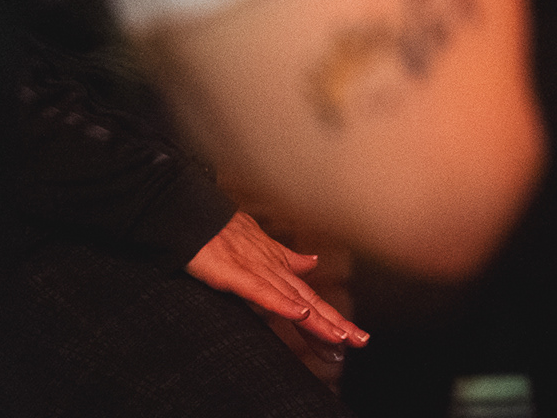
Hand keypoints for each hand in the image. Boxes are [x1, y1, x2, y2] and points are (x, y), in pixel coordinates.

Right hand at [186, 212, 368, 357]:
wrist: (195, 215)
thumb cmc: (224, 231)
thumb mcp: (261, 246)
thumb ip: (288, 259)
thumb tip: (313, 262)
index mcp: (279, 269)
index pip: (310, 299)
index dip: (329, 319)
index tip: (349, 338)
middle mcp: (274, 271)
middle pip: (310, 302)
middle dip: (336, 324)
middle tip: (361, 342)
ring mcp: (257, 271)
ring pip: (294, 300)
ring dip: (318, 320)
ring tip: (341, 338)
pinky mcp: (235, 274)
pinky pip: (261, 292)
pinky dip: (282, 303)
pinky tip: (301, 314)